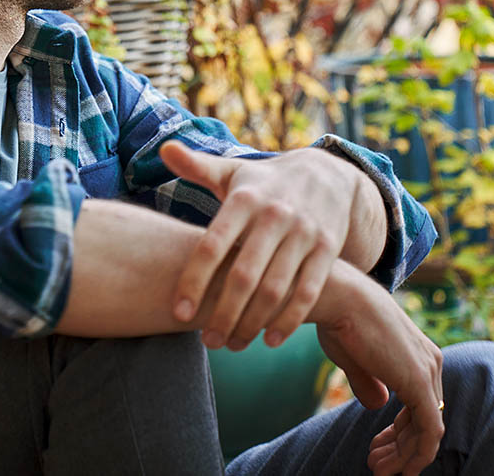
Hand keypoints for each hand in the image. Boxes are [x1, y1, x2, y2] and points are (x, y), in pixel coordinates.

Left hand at [160, 141, 356, 348]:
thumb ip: (196, 166)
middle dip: (223, 313)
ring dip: (252, 322)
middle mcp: (274, 216)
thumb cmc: (261, 182)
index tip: (178, 312)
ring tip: (232, 344)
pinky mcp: (328, 250)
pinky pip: (308, 291)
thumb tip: (165, 148)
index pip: (212, 245)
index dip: (193, 281)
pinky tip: (269, 340)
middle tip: (206, 341)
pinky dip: (290, 319)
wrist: (326, 175)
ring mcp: (304, 233)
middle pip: (243, 275)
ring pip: (275, 288)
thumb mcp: (231, 171)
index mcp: (244, 200)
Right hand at [315, 265, 444, 475]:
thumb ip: (369, 382)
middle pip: (424, 417)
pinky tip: (401, 470)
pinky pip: (429, 431)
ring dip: (405, 455)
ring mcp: (427, 372)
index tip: (375, 446)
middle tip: (377, 465)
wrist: (338, 297)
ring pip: (427, 429)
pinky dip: (416, 455)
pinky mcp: (419, 384)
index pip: (418, 402)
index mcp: (416, 353)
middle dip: (400, 446)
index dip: (399, 430)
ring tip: (381, 471)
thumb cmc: (338, 319)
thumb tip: (378, 404)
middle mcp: (429, 361)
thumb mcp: (354, 358)